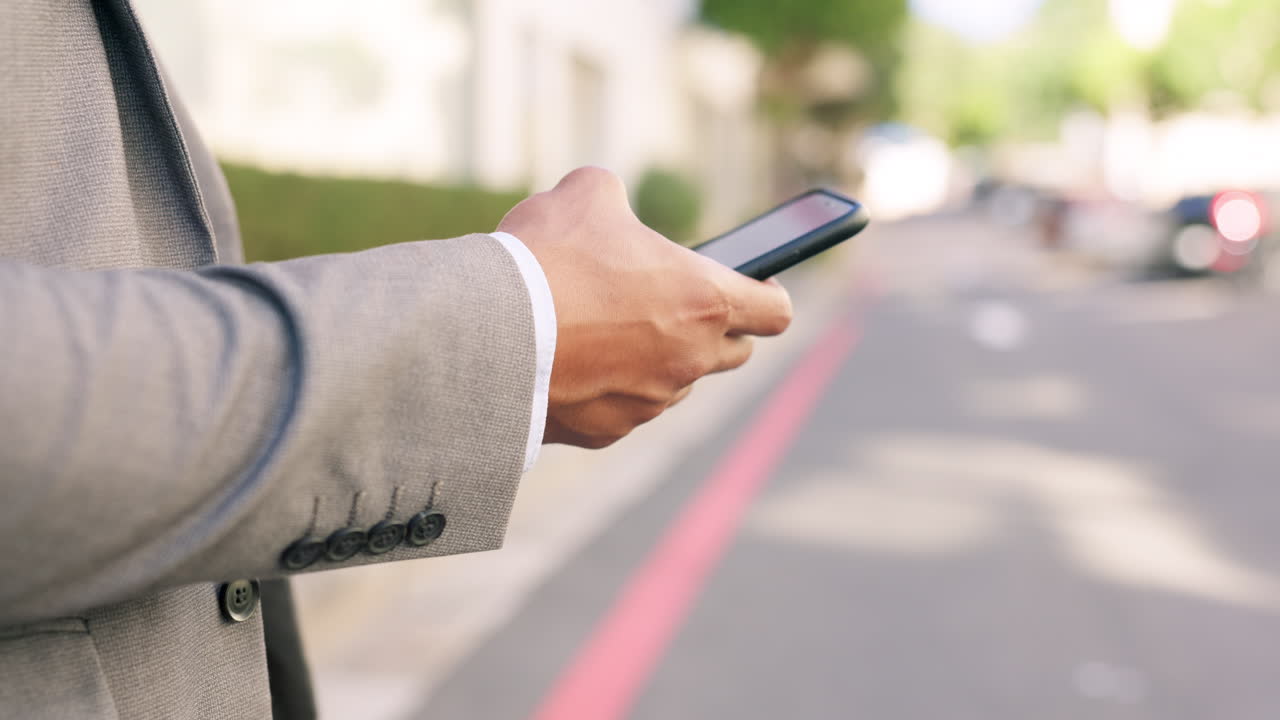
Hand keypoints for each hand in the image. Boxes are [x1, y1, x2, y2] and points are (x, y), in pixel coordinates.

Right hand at [498, 167, 792, 448]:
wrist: (487, 334)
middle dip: (714, 328)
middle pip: (735, 352)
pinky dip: (608, 387)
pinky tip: (572, 361)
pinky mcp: (609, 432)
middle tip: (674, 301)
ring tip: (608, 328)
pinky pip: (625, 408)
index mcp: (705, 299)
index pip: (776, 311)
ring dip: (659, 359)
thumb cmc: (547, 259)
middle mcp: (690, 360)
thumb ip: (617, 199)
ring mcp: (651, 402)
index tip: (755, 281)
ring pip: (676, 382)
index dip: (769, 292)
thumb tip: (610, 209)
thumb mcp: (587, 195)